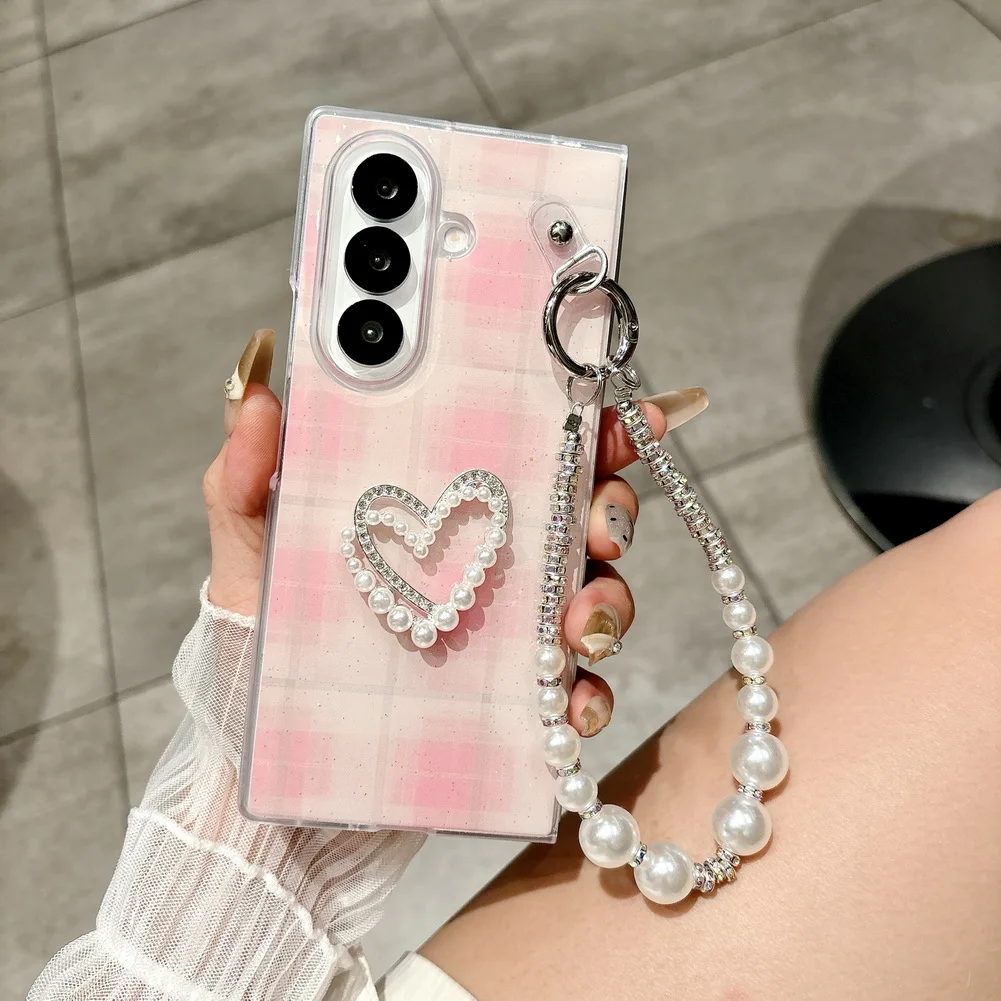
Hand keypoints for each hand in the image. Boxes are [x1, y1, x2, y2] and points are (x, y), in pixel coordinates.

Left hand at [204, 330, 707, 737]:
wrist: (262, 760)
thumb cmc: (259, 644)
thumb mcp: (248, 557)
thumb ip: (248, 481)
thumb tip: (261, 398)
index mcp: (439, 514)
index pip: (523, 453)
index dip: (583, 429)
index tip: (622, 418)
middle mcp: (485, 566)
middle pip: (577, 519)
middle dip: (611, 511)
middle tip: (603, 527)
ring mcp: (503, 634)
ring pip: (592, 599)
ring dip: (609, 603)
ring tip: (583, 625)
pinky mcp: (507, 704)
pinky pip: (570, 694)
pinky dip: (587, 696)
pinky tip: (574, 704)